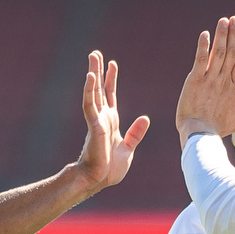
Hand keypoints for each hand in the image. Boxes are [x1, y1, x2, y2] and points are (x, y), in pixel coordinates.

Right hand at [68, 51, 151, 191]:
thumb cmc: (110, 169)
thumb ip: (136, 133)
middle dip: (98, 70)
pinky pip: (90, 105)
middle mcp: (102, 117)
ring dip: (93, 73)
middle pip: (99, 88)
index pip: (110, 95)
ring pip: (93, 91)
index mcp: (111, 121)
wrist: (99, 180)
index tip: (112, 64)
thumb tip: (145, 118)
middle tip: (95, 53)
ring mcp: (97, 120)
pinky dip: (89, 90)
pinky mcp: (93, 125)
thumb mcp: (129, 148)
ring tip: (93, 57)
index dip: (111, 79)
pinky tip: (90, 76)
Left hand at [175, 19, 234, 140]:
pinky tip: (205, 34)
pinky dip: (203, 46)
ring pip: (218, 52)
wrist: (199, 135)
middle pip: (231, 53)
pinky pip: (200, 59)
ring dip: (222, 35)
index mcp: (233, 88)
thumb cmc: (216, 130)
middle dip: (233, 34)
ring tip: (224, 20)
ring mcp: (210, 79)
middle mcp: (223, 80)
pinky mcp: (195, 80)